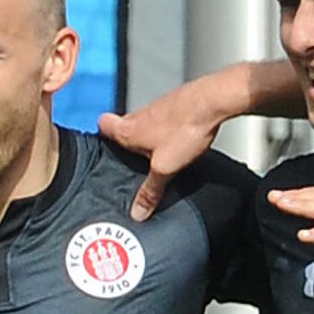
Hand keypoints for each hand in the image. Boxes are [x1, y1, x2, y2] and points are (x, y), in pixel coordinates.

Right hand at [102, 73, 234, 219]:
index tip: (106, 150)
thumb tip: (138, 211)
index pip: (102, 125)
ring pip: (144, 122)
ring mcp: (157, 107)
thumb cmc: (185, 128)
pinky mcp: (175, 104)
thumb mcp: (165, 169)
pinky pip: (164, 119)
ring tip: (159, 155)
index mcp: (128, 129)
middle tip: (135, 160)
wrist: (212, 101)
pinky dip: (167, 130)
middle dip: (127, 141)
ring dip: (148, 136)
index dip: (101, 136)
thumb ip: (150, 191)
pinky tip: (180, 142)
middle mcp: (139, 115)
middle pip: (123, 125)